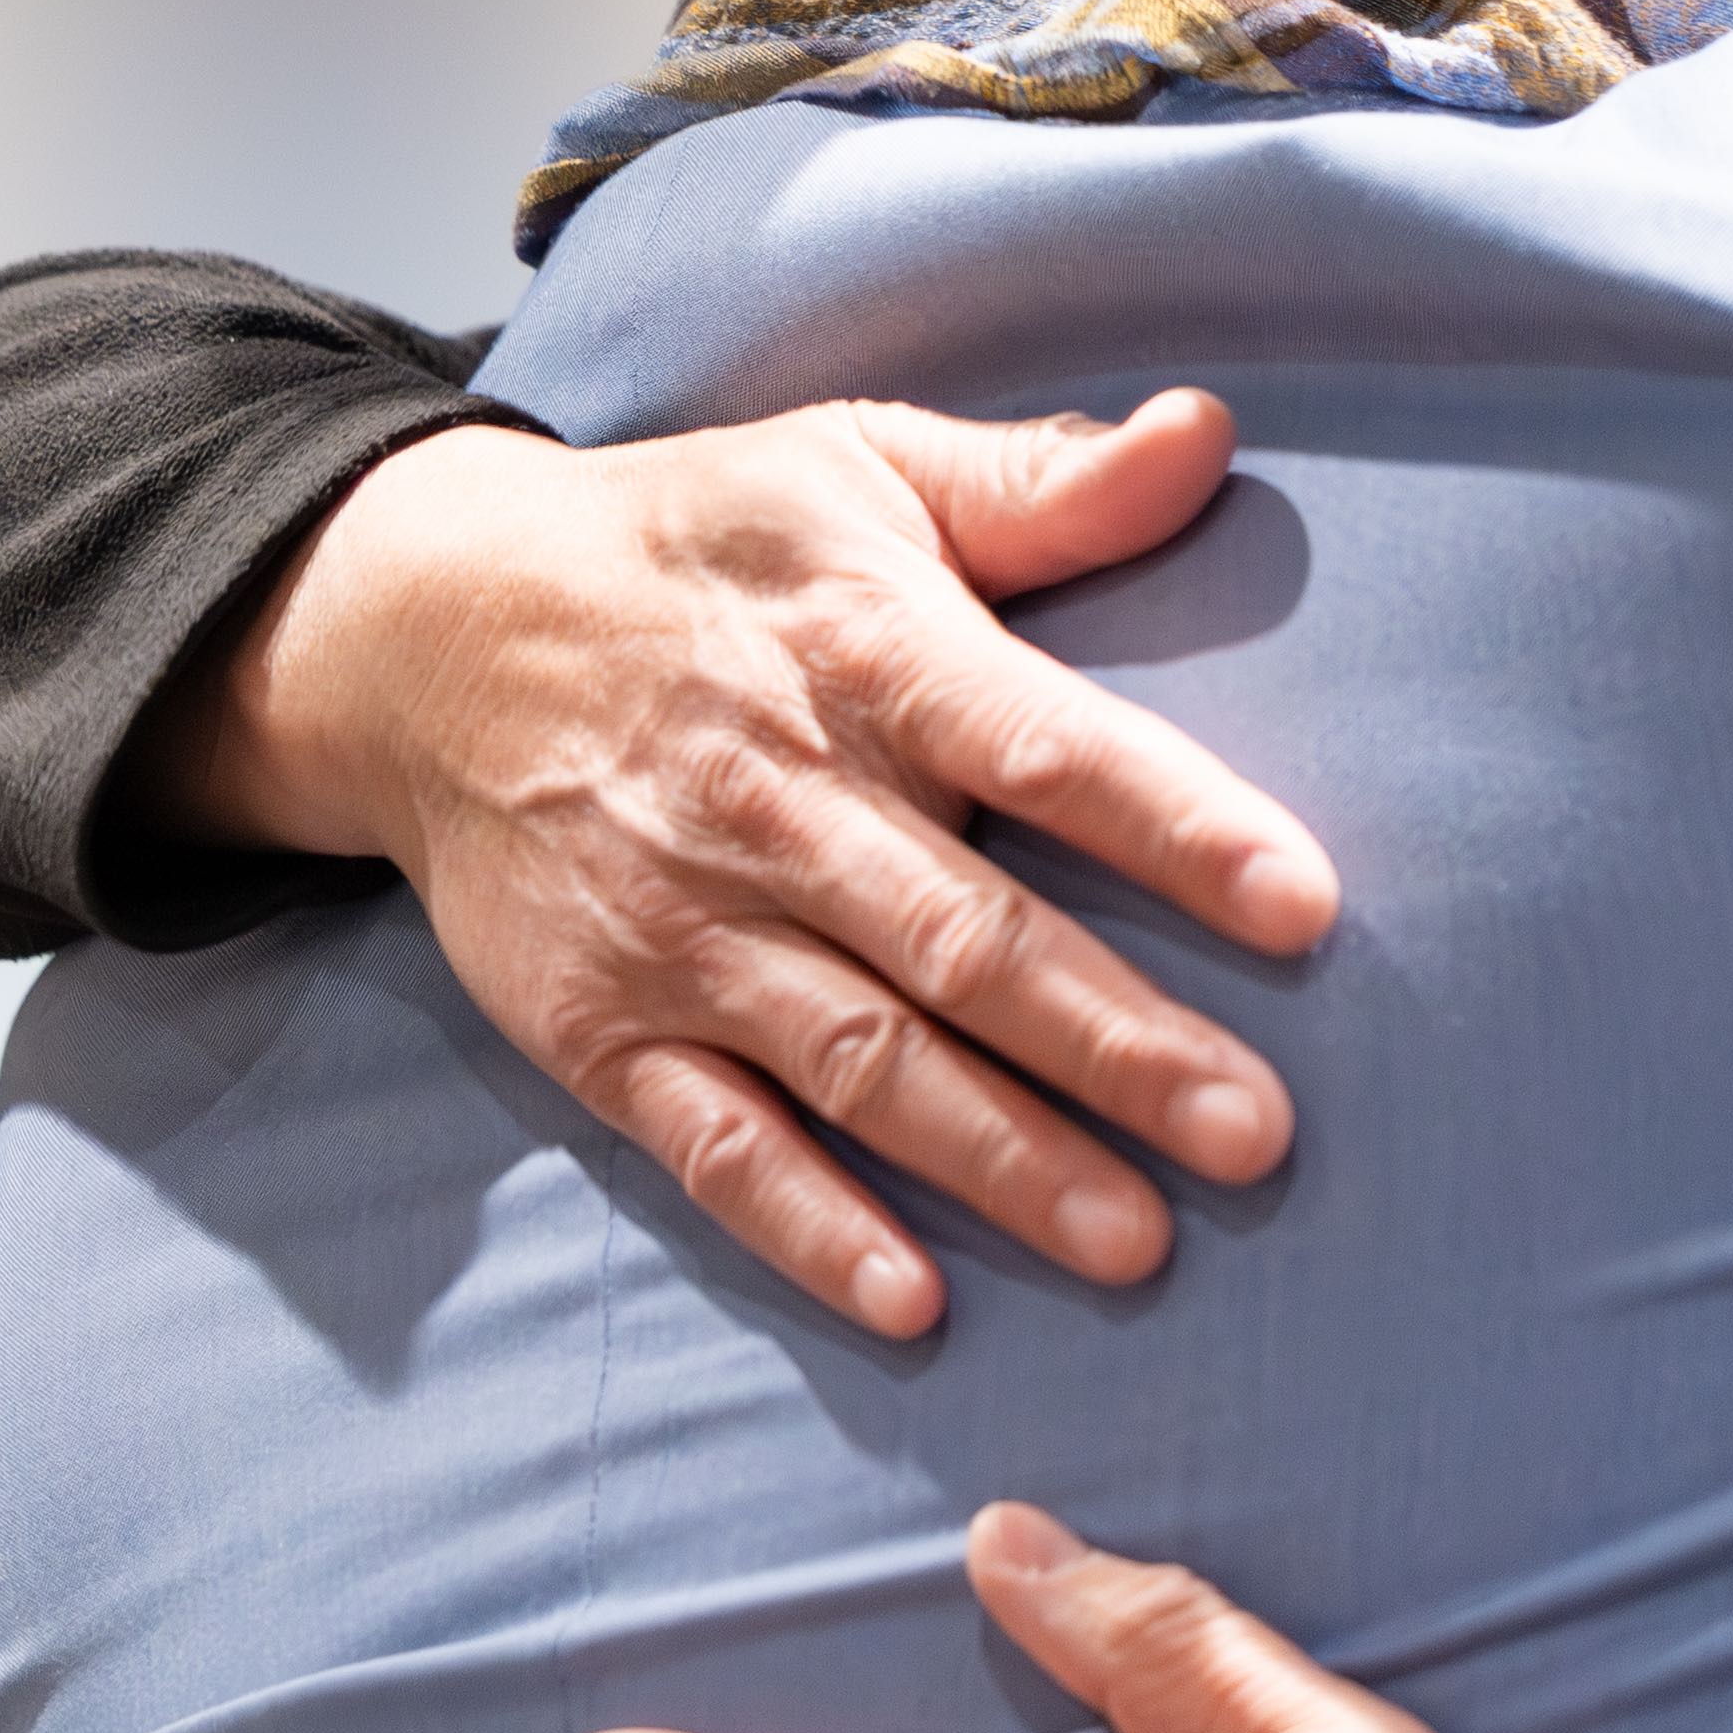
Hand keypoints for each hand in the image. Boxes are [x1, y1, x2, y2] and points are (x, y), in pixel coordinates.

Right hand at [170, 398, 1342, 1336]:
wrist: (426, 630)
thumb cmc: (698, 549)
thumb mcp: (856, 467)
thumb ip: (1042, 480)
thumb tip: (1208, 433)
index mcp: (861, 654)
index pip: (1038, 744)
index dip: (1173, 825)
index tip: (1306, 905)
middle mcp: (776, 803)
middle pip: (968, 940)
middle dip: (1116, 1045)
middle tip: (1260, 1134)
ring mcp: (684, 930)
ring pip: (863, 1061)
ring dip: (1002, 1158)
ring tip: (1138, 1243)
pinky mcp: (603, 1029)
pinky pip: (715, 1144)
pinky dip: (809, 1226)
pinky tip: (914, 1300)